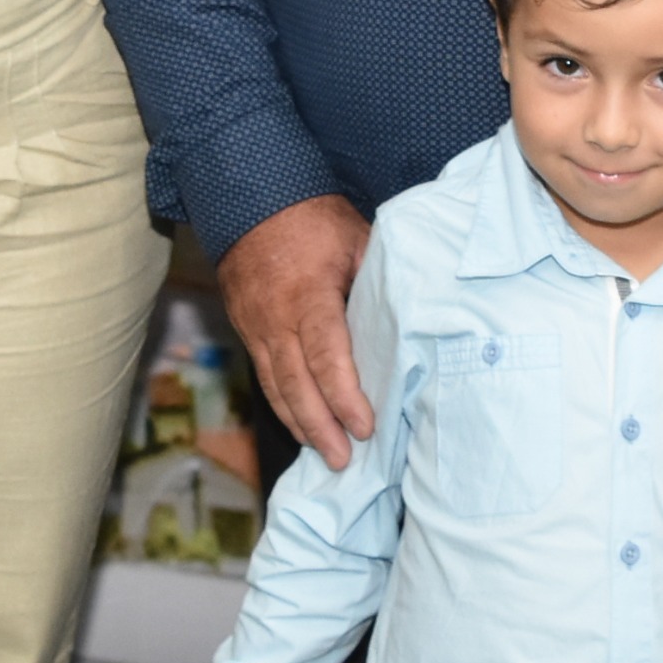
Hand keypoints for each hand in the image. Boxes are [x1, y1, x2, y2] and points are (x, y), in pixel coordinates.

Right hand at [222, 194, 374, 468]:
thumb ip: (379, 280)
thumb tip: (414, 317)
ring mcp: (256, 328)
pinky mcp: (247, 332)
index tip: (365, 426)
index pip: (326, 354)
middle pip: (296, 384)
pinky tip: (303, 428)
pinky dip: (285, 406)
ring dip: (302, 425)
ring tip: (328, 456)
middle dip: (321, 426)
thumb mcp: (356, 238)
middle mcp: (276, 318)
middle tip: (346, 460)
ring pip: (277, 387)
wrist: (250, 202)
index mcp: (308, 294)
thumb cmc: (313, 220)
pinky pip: (265, 377)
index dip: (344, 395)